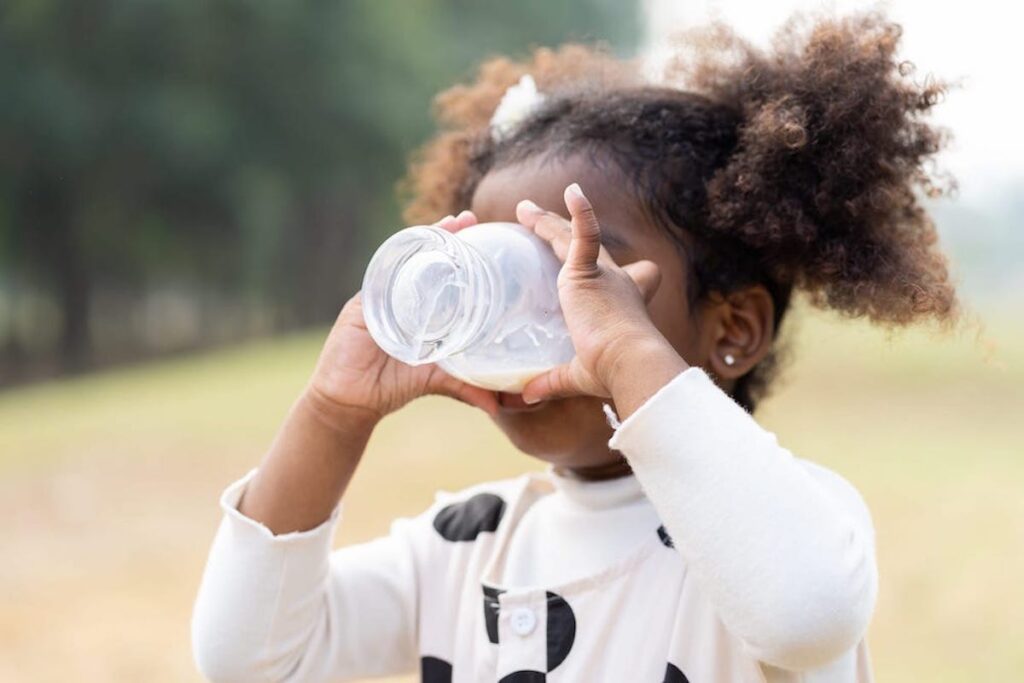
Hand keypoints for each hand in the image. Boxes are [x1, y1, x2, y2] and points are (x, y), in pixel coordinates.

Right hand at [305, 211, 498, 425]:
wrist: (352, 400)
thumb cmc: (392, 386)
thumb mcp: (436, 381)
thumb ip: (465, 387)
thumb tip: (497, 406)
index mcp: (422, 310)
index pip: (443, 273)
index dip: (461, 254)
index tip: (483, 234)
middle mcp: (403, 296)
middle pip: (424, 257)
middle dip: (446, 234)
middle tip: (470, 217)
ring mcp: (383, 296)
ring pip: (404, 258)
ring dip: (425, 237)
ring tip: (450, 223)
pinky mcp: (364, 302)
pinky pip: (381, 274)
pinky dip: (396, 259)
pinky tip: (413, 243)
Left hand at [516, 183, 680, 404]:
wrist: (628, 363)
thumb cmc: (613, 372)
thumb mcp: (578, 375)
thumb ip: (551, 380)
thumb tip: (525, 395)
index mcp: (616, 303)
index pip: (611, 280)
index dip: (600, 271)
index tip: (583, 265)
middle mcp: (614, 282)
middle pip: (582, 250)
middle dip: (559, 232)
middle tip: (536, 219)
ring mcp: (601, 274)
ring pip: (568, 238)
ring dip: (547, 222)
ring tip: (525, 210)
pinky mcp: (587, 272)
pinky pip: (583, 234)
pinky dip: (580, 213)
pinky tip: (573, 190)